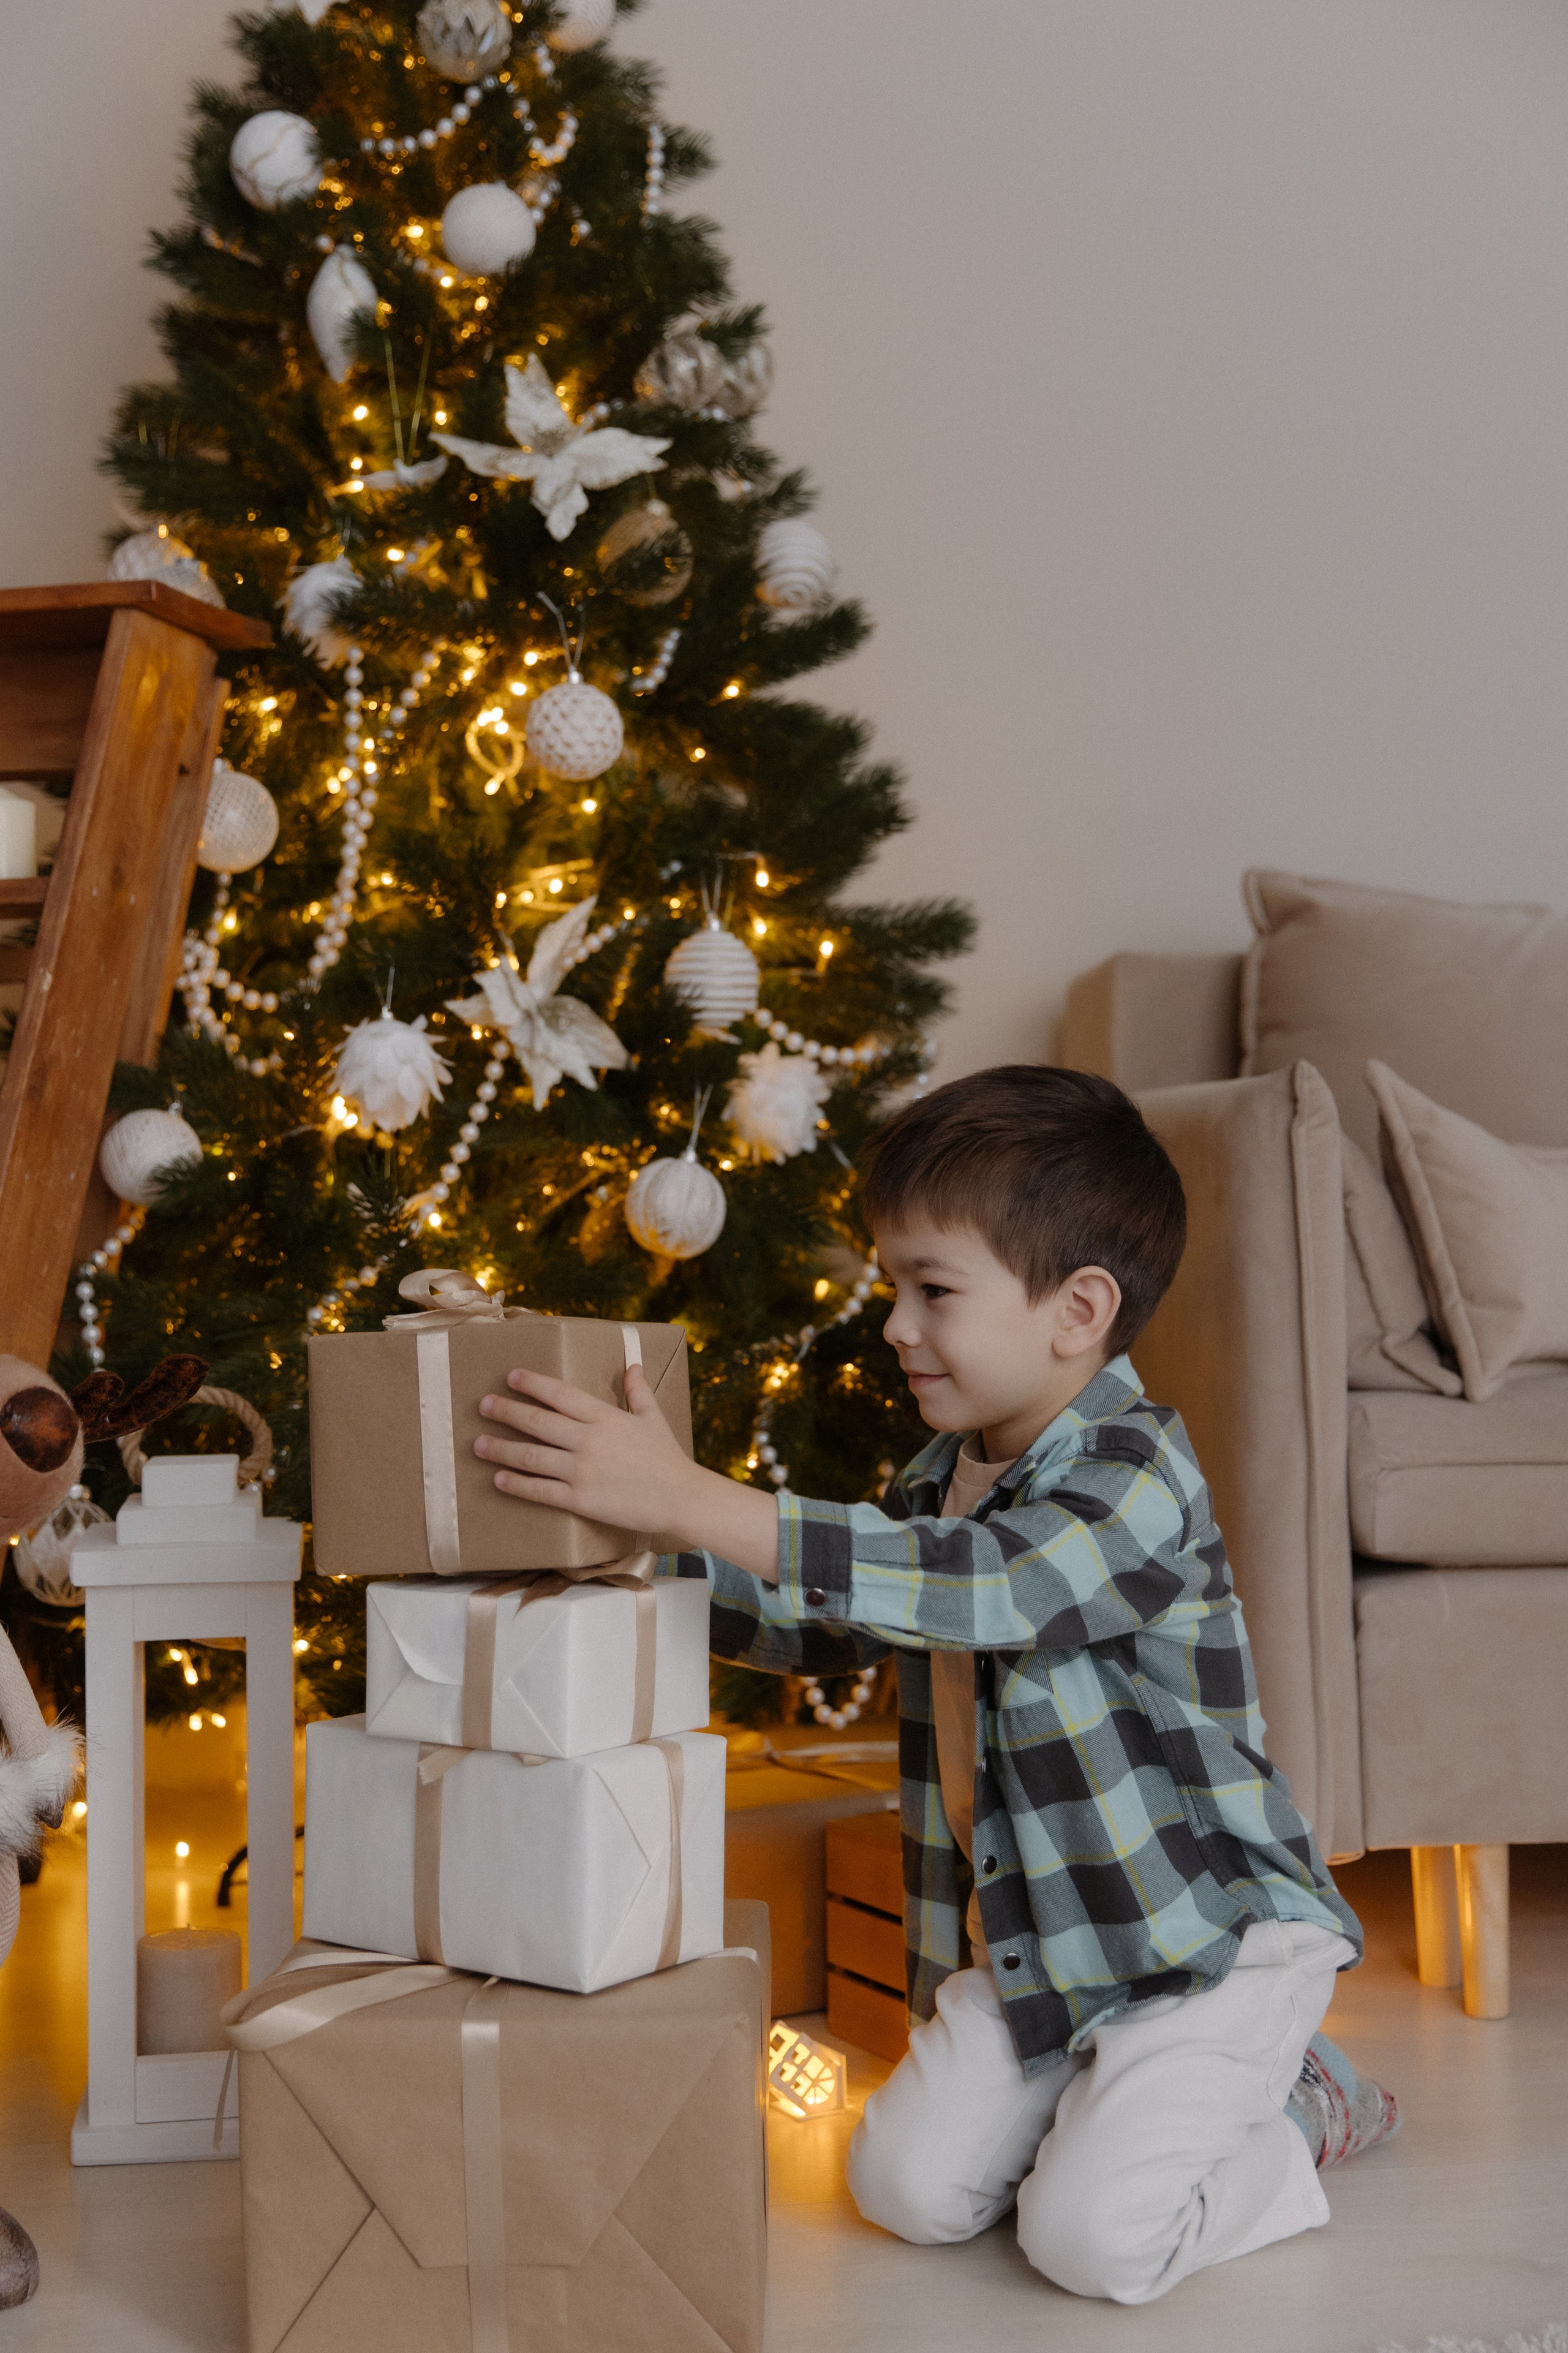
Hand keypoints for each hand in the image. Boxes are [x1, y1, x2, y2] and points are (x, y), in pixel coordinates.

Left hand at [475, 1364, 780, 1579]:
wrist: (681, 1498)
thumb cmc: (667, 1457)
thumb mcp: (653, 1418)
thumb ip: (638, 1391)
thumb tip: (633, 1365)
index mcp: (605, 1417)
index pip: (561, 1394)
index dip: (533, 1384)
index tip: (510, 1376)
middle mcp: (589, 1440)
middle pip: (538, 1422)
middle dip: (507, 1411)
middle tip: (483, 1405)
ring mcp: (582, 1471)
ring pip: (532, 1457)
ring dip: (501, 1449)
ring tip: (478, 1443)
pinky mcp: (580, 1499)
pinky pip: (541, 1491)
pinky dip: (517, 1484)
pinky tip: (498, 1479)